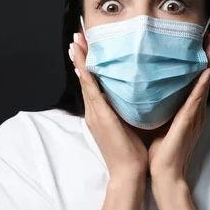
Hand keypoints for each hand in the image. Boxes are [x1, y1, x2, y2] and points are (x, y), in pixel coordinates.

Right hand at [70, 32, 147, 182]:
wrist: (128, 173)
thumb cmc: (131, 152)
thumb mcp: (127, 125)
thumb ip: (126, 109)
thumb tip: (134, 93)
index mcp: (100, 113)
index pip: (92, 83)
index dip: (87, 63)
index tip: (84, 45)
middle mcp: (94, 111)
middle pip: (85, 78)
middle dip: (80, 56)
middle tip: (77, 35)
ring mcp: (95, 114)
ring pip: (85, 82)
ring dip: (80, 61)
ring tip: (76, 42)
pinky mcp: (100, 118)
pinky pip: (92, 92)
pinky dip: (87, 77)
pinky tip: (83, 64)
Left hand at [148, 31, 209, 182]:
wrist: (164, 175)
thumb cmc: (160, 152)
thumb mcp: (158, 122)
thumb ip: (158, 106)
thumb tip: (146, 90)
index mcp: (186, 110)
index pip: (193, 79)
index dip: (197, 60)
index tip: (199, 41)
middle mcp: (193, 110)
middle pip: (202, 76)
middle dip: (207, 55)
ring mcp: (193, 116)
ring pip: (203, 83)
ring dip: (208, 63)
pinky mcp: (189, 122)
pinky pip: (196, 100)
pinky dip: (202, 85)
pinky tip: (206, 71)